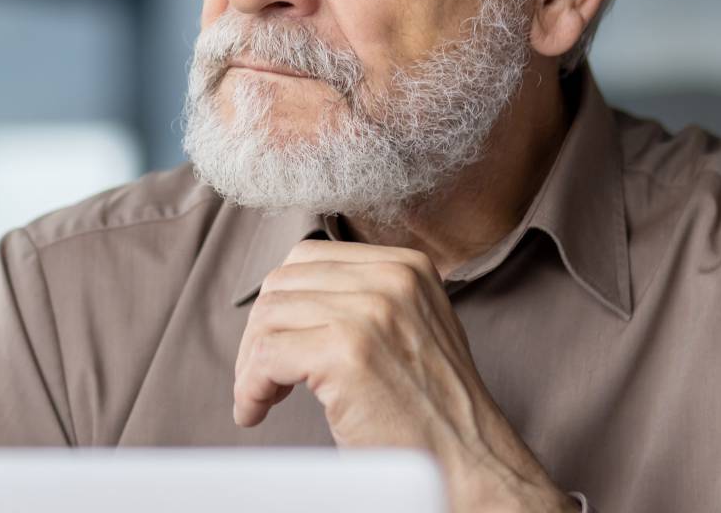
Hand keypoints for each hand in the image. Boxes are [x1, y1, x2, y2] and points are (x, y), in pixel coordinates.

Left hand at [234, 239, 578, 512]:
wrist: (470, 463)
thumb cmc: (434, 412)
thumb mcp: (412, 329)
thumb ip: (364, 300)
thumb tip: (290, 297)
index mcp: (408, 267)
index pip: (308, 257)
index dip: (280, 302)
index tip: (275, 342)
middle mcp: (391, 279)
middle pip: (282, 285)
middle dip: (259, 332)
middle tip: (261, 376)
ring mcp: (370, 313)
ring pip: (268, 318)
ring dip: (251, 363)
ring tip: (262, 397)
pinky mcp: (346, 352)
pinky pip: (266, 357)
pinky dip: (250, 387)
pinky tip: (256, 410)